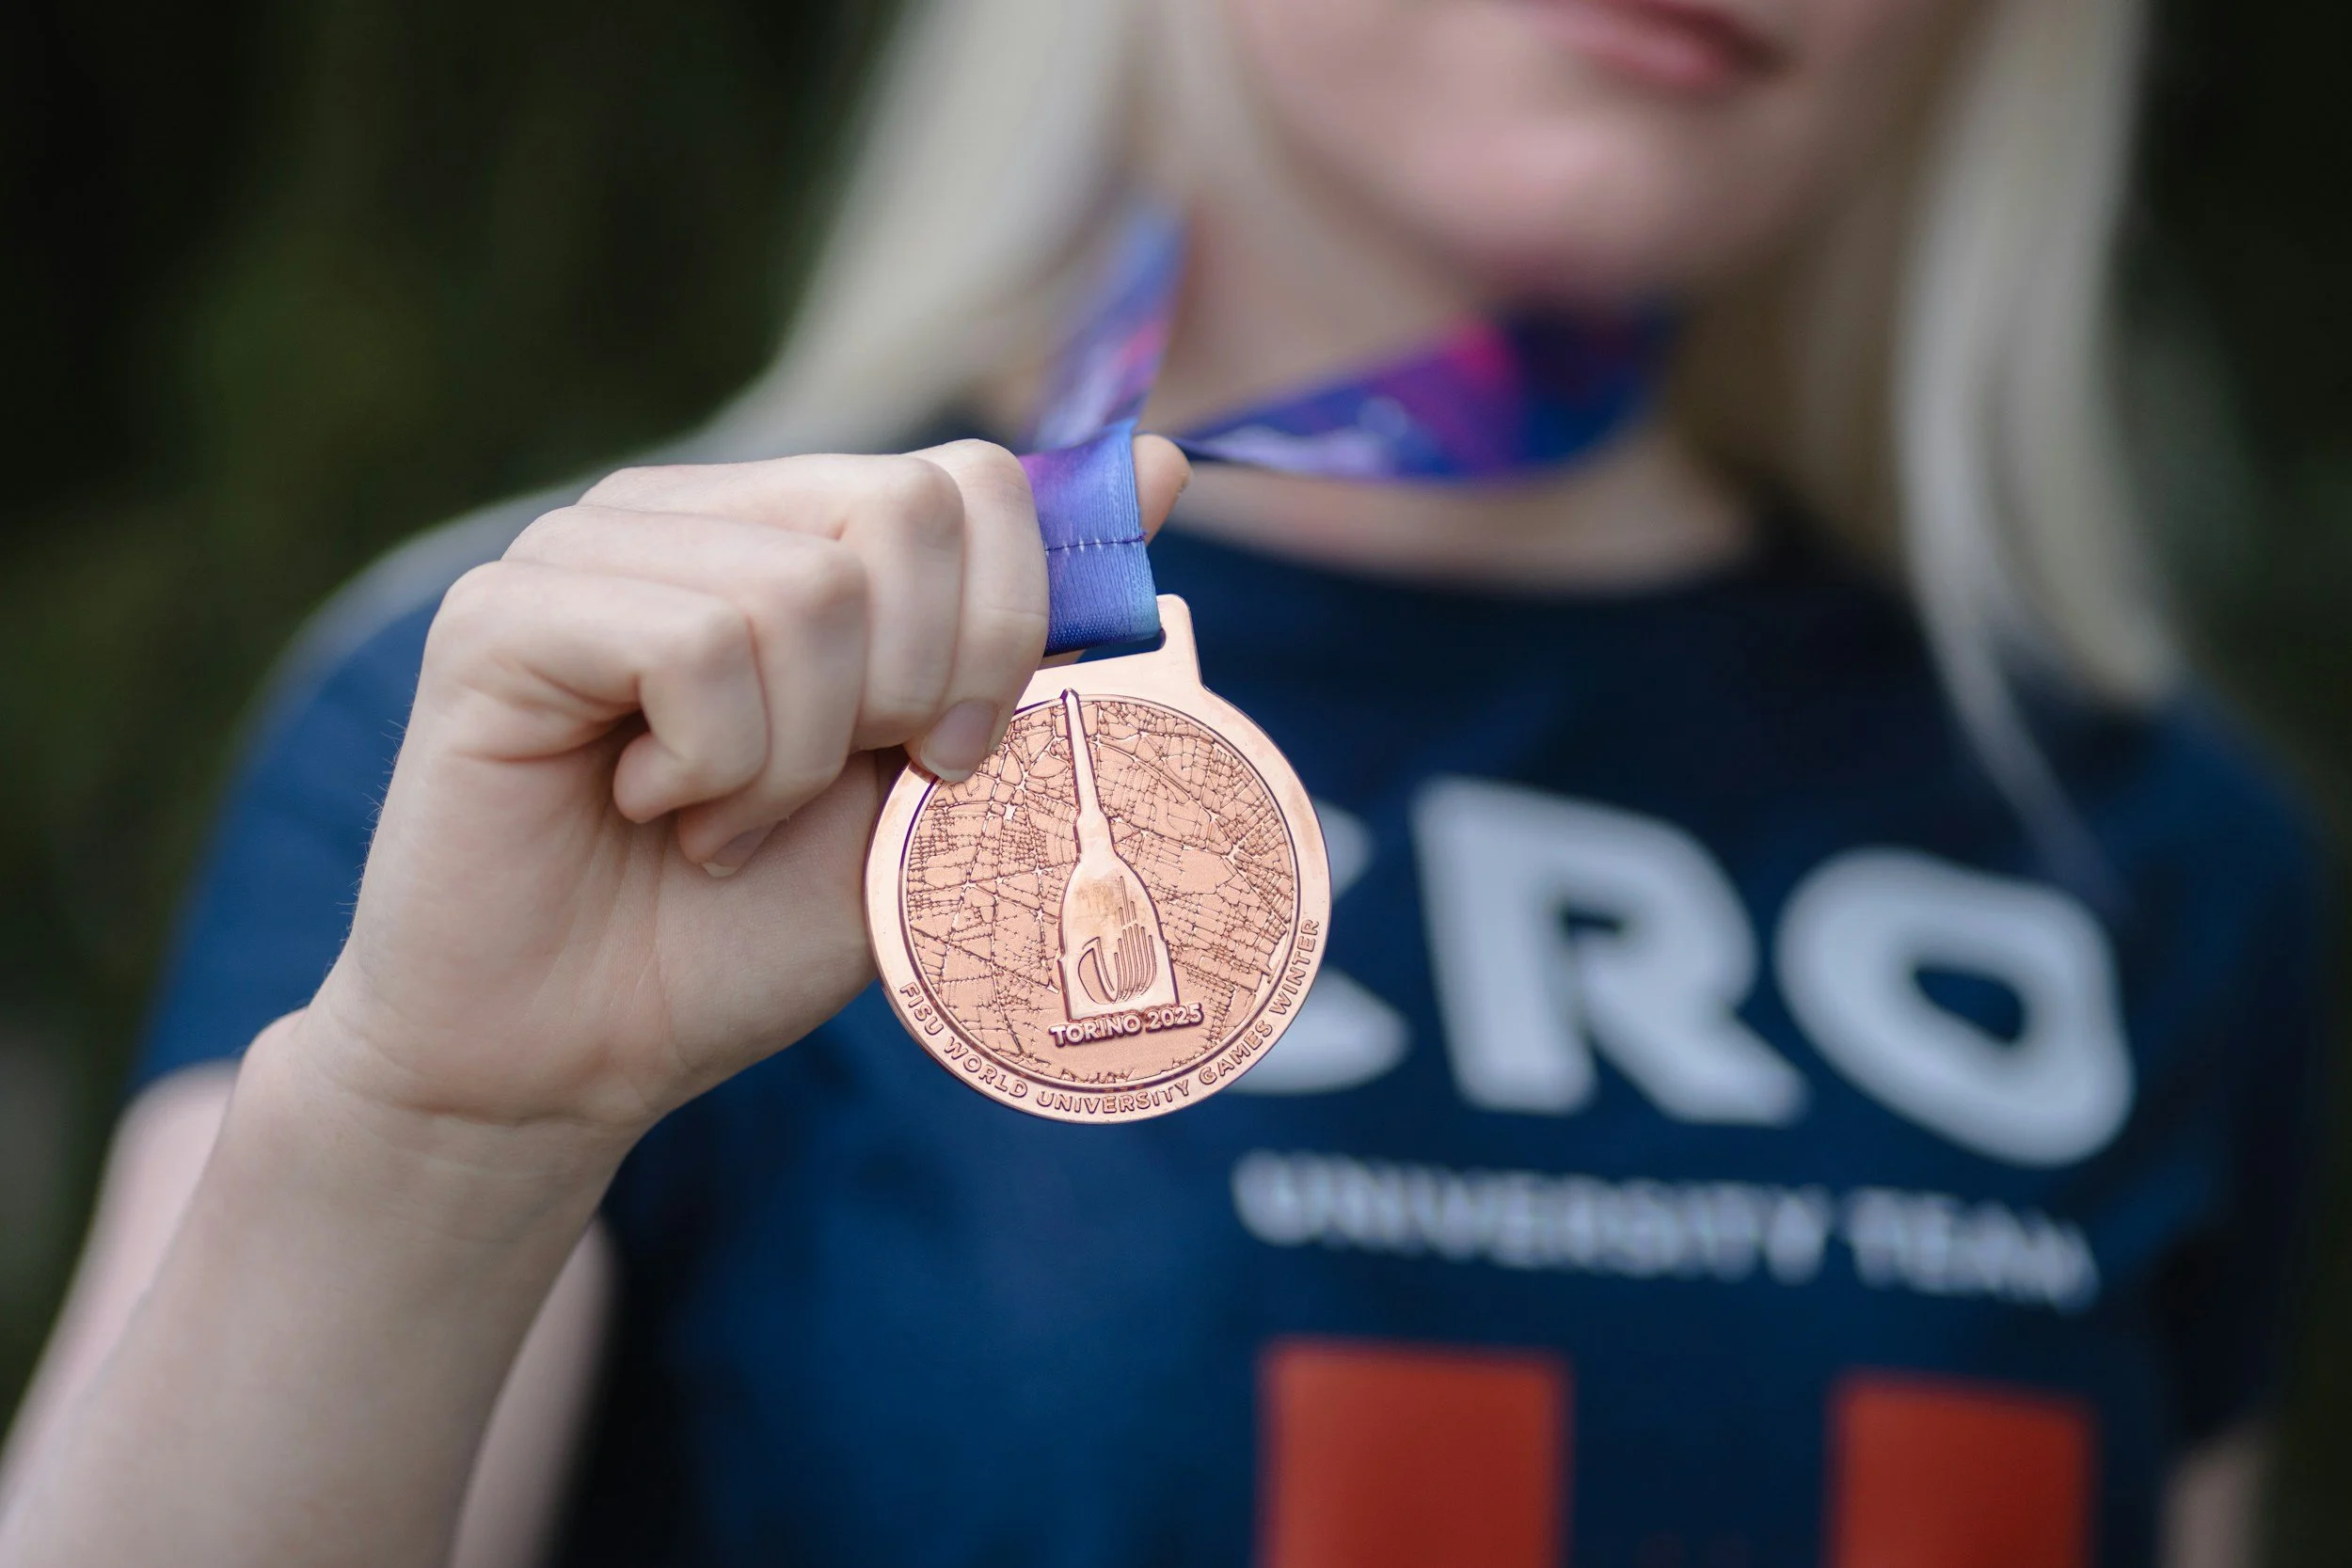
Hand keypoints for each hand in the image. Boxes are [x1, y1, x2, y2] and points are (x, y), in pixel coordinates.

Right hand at [288, 436, 1190, 1156]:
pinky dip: (711, 766)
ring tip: (723, 825)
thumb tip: (1170, 467)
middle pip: (907, 509)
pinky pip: (690, 645)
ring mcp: (586, 549)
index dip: (1008, 627)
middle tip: (842, 785)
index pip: (969, 479)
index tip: (959, 756)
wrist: (575, 1058)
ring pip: (802, 592)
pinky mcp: (501, 617)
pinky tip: (650, 810)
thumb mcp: (935, 790)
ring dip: (795, 759)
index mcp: (792, 533)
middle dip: (919, 687)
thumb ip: (1033, 639)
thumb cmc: (746, 931)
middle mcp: (691, 513)